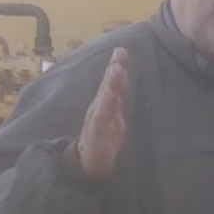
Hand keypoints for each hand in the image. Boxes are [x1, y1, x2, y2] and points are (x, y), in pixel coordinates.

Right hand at [76, 47, 128, 179]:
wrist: (91, 162)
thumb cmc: (104, 138)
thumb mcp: (115, 116)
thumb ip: (117, 98)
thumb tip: (121, 80)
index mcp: (106, 104)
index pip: (112, 83)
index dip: (117, 67)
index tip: (122, 51)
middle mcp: (100, 107)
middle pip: (107, 85)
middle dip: (114, 68)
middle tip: (120, 53)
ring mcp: (97, 118)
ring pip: (104, 98)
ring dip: (110, 82)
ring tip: (117, 68)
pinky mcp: (96, 131)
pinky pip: (101, 116)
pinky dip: (105, 105)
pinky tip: (109, 95)